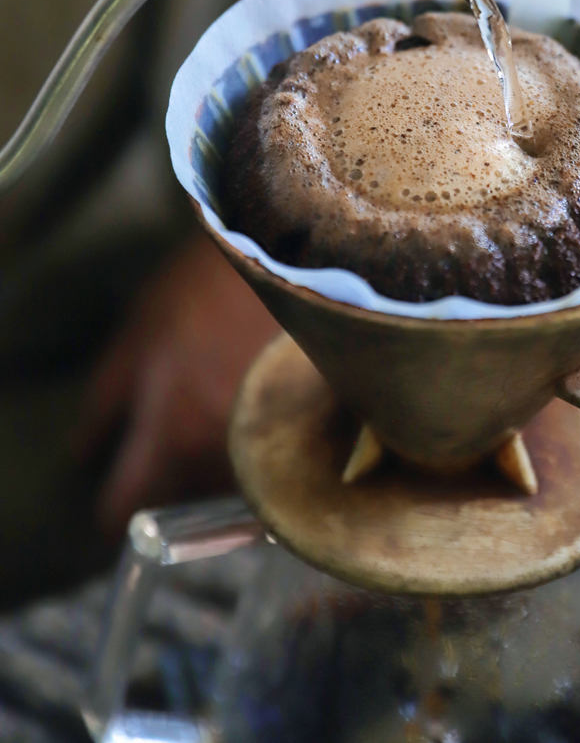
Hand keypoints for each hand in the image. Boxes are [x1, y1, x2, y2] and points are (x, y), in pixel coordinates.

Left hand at [75, 234, 278, 534]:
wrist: (300, 252)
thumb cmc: (211, 280)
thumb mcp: (142, 325)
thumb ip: (108, 395)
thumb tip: (83, 452)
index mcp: (172, 426)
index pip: (129, 502)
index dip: (116, 507)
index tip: (113, 506)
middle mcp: (224, 447)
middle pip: (184, 503)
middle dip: (170, 487)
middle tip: (166, 457)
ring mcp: (273, 441)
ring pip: (230, 484)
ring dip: (217, 468)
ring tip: (216, 424)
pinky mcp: (315, 431)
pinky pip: (274, 463)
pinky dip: (260, 450)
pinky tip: (257, 415)